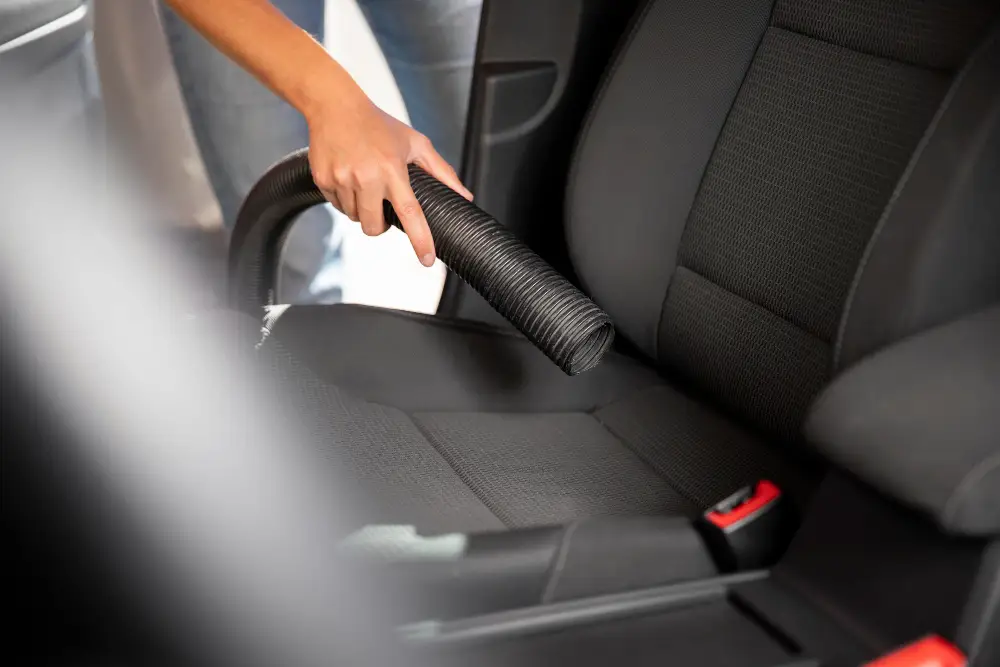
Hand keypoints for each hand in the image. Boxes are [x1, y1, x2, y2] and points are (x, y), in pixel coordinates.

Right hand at [305, 95, 472, 266]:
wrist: (334, 106)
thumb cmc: (379, 125)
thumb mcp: (415, 143)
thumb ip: (441, 172)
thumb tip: (465, 196)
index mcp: (392, 169)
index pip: (410, 212)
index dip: (421, 239)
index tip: (427, 260)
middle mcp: (366, 177)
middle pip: (375, 227)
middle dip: (380, 226)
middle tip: (382, 207)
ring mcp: (342, 179)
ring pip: (354, 218)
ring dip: (361, 210)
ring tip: (363, 183)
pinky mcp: (323, 180)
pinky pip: (337, 206)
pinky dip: (344, 199)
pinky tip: (347, 176)